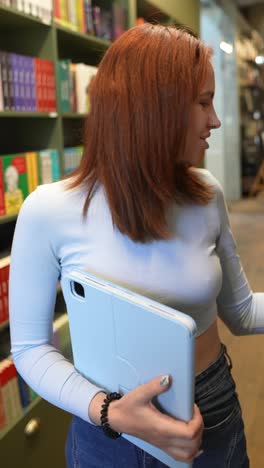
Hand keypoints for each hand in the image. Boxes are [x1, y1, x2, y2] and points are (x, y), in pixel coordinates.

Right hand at [89, 376, 203, 463]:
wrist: (116, 418)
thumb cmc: (128, 407)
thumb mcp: (139, 393)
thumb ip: (154, 386)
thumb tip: (168, 378)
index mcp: (161, 427)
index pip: (189, 433)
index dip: (197, 421)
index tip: (192, 407)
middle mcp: (164, 439)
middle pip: (193, 445)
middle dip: (199, 429)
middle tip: (194, 414)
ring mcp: (163, 445)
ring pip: (189, 454)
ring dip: (197, 441)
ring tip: (194, 425)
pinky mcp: (161, 445)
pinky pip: (182, 457)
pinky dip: (191, 451)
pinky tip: (192, 441)